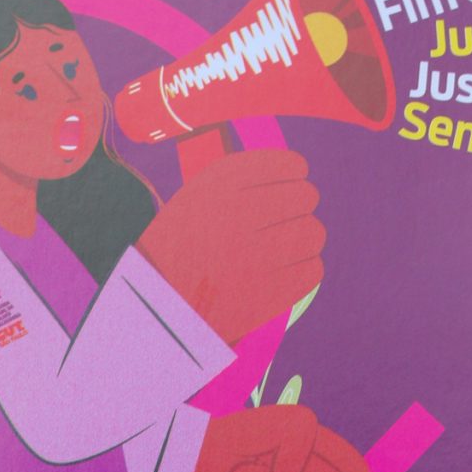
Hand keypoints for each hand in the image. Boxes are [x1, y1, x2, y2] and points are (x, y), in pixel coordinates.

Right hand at [137, 149, 322, 345]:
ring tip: (284, 246)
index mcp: (220, 184)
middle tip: (284, 218)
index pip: (289, 166)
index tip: (292, 181)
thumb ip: (243, 181)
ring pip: (314, 232)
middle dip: (300, 205)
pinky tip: (284, 270)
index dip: (294, 173)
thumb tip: (297, 172)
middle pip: (306, 196)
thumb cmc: (180, 247)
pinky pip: (313, 270)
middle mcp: (240, 213)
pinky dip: (304, 269)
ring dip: (304, 237)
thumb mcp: (197, 198)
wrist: (156, 306)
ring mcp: (256, 254)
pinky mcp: (269, 292)